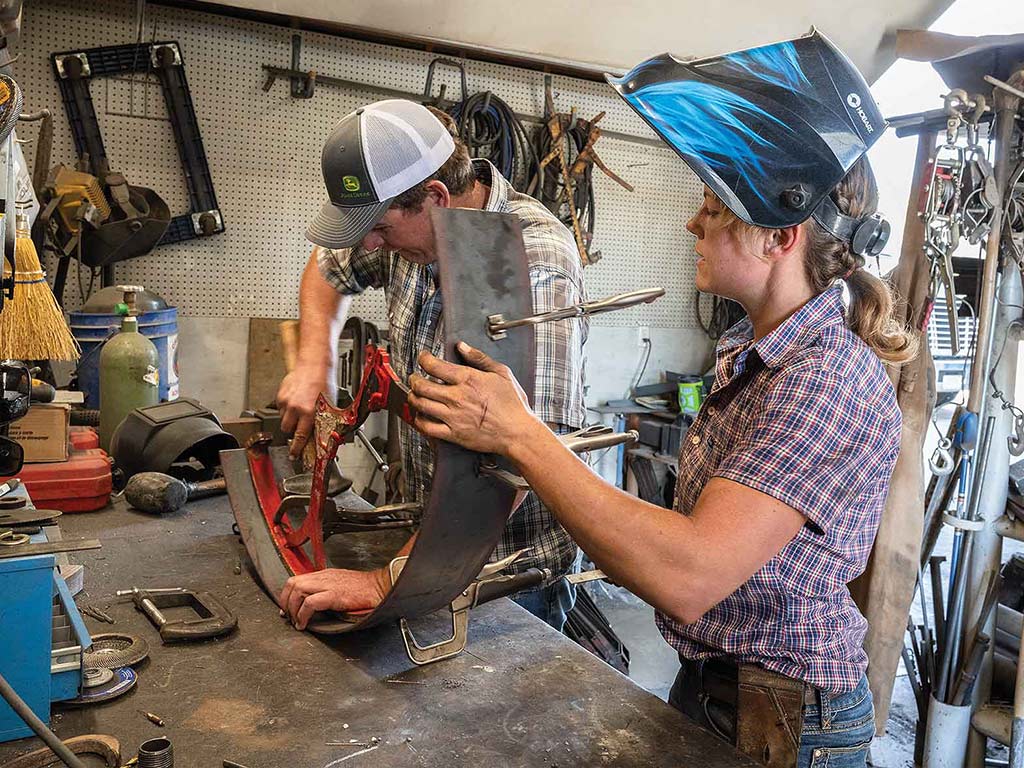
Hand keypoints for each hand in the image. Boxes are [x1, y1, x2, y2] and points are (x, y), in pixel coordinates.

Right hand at [276, 365, 336, 457]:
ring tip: (299, 410)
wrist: (314, 365)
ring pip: (283, 420)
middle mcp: (296, 408)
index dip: (296, 449)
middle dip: (293, 430)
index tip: (294, 455)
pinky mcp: (280, 395)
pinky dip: (286, 408)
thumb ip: (320, 421)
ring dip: (289, 419)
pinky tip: (295, 401)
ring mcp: (286, 402)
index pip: (300, 437)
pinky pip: (280, 408)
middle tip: (300, 425)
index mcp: (309, 413)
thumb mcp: (328, 405)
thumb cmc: (323, 383)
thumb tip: (318, 435)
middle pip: (287, 430)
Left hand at [278, 567, 389, 629]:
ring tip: (296, 622)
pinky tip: (304, 624)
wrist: (380, 587)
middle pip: (293, 583)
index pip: (297, 579)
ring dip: (292, 609)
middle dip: (285, 602)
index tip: (286, 609)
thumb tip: (312, 603)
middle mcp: (324, 577)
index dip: (286, 595)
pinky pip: (310, 603)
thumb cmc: (364, 588)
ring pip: (298, 590)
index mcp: (325, 575)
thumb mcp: (341, 584)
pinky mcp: (334, 595)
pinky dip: (303, 615)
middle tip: (288, 616)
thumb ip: (326, 590)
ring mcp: (329, 584)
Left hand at [408, 341, 541, 455]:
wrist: (517, 432)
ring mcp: (453, 417)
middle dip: (413, 379)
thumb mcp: (501, 373)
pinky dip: (419, 420)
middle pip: (421, 385)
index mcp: (468, 380)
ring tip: (415, 394)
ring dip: (413, 397)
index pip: (434, 365)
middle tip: (414, 377)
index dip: (423, 359)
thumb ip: (479, 358)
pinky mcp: (453, 434)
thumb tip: (463, 346)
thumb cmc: (513, 405)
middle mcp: (457, 397)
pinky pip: (427, 427)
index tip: (423, 358)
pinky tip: (421, 415)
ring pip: (420, 404)